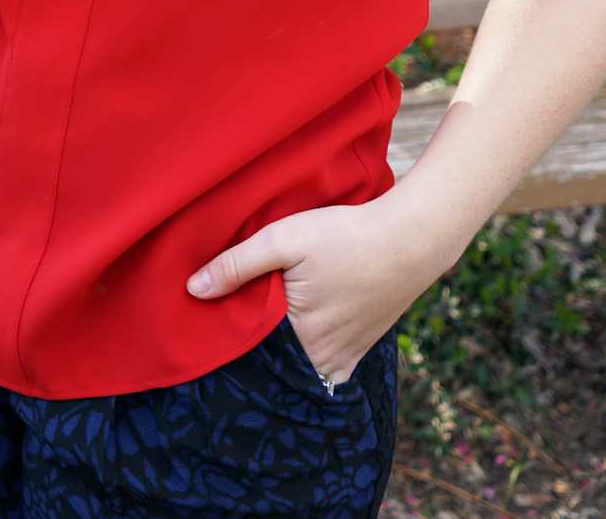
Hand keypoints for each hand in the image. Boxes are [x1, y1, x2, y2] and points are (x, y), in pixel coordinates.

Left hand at [186, 197, 455, 385]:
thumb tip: (193, 289)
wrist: (412, 239)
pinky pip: (324, 369)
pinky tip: (293, 335)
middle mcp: (324, 359)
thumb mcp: (285, 238)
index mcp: (301, 338)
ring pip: (298, 368)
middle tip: (230, 324)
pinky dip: (306, 358)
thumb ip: (237, 264)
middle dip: (250, 352)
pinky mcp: (360, 349)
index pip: (248, 355)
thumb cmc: (346, 235)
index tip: (209, 326)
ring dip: (278, 354)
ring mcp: (345, 357)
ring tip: (259, 327)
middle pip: (273, 366)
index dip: (227, 341)